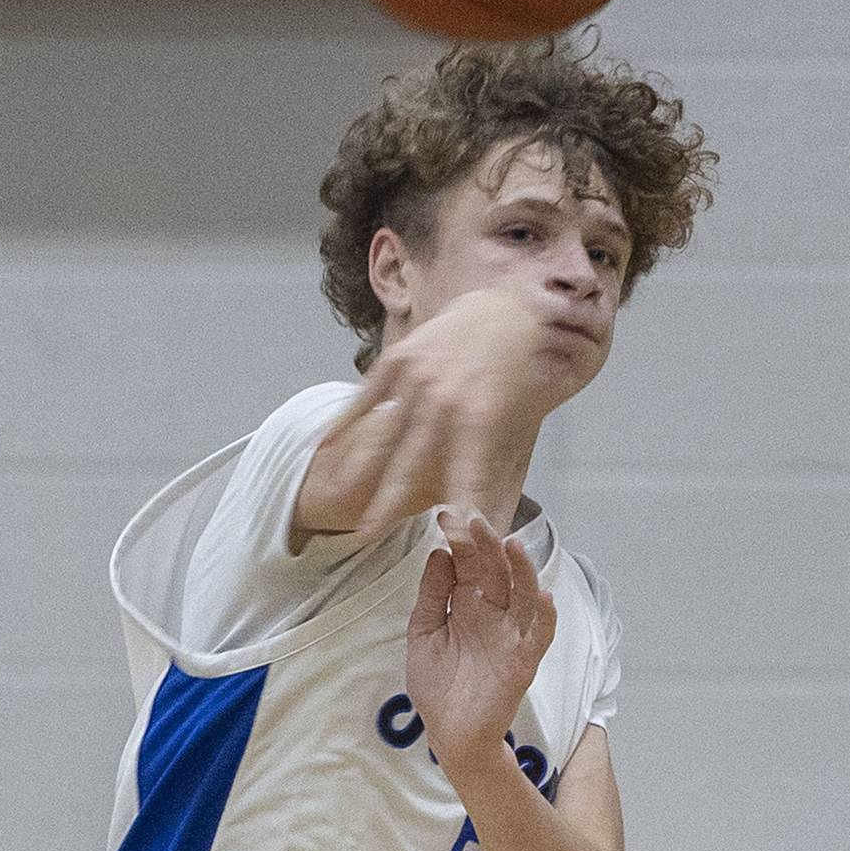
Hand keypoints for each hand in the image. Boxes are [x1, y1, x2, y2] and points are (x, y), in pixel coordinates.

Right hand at [316, 287, 551, 541]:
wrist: (509, 306)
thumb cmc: (523, 377)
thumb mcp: (524, 427)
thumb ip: (504, 478)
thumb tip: (498, 533)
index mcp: (483, 416)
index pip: (468, 476)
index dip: (458, 512)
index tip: (447, 544)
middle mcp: (446, 397)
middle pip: (412, 460)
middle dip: (390, 500)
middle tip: (369, 535)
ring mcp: (417, 375)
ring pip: (382, 431)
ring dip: (361, 469)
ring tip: (344, 503)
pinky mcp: (399, 357)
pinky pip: (366, 395)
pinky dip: (345, 420)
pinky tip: (325, 447)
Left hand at [406, 508, 556, 784]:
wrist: (448, 733)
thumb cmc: (437, 685)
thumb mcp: (423, 632)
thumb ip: (431, 594)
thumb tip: (438, 552)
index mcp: (468, 604)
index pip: (468, 564)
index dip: (460, 541)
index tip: (446, 514)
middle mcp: (492, 614)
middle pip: (495, 571)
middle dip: (486, 545)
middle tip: (474, 518)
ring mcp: (510, 635)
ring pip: (521, 594)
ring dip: (520, 568)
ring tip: (511, 543)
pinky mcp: (522, 661)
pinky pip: (539, 635)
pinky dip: (545, 615)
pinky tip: (543, 594)